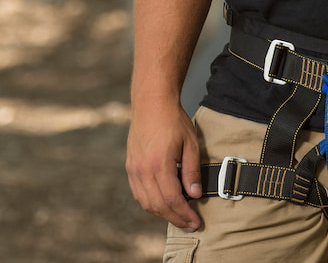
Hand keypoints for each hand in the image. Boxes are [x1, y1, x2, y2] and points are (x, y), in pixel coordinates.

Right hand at [126, 98, 204, 231]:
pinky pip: (139, 194)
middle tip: (190, 224)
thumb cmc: (173, 120)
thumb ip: (192, 171)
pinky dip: (151, 204)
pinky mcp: (130, 167)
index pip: (172, 199)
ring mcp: (134, 169)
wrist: (151, 103)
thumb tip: (195, 195)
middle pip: (158, 205)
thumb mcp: (190, 143)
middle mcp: (143, 170)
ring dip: (163, 214)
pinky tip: (163, 205)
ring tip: (179, 217)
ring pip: (146, 203)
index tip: (196, 222)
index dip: (184, 214)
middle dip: (176, 218)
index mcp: (159, 164)